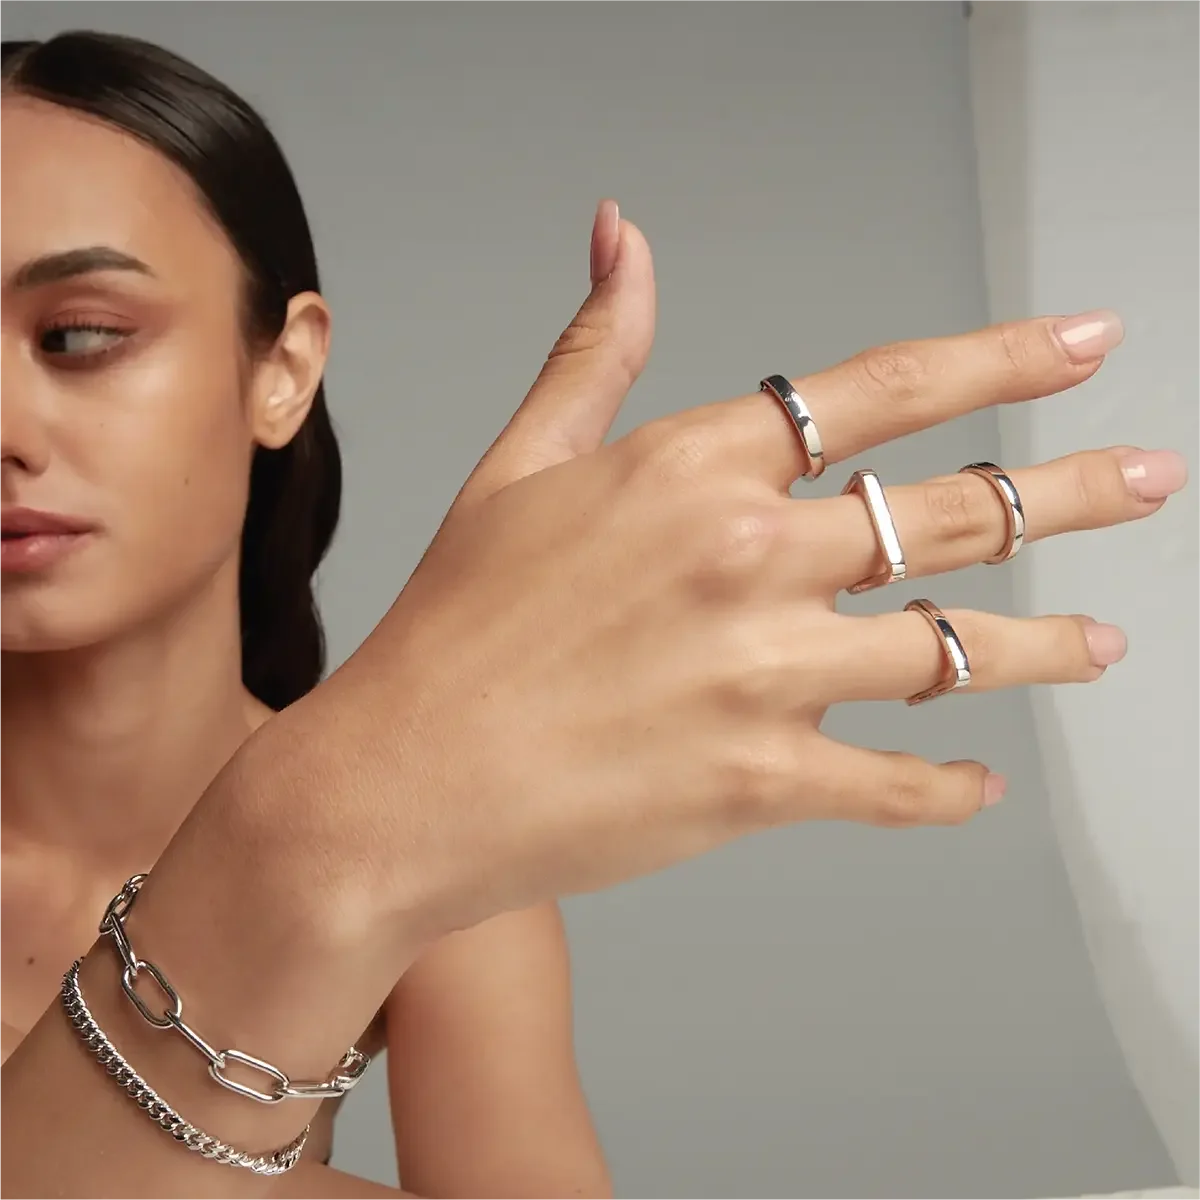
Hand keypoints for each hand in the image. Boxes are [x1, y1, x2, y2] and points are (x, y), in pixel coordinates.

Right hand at [324, 203, 1183, 934]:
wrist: (402, 779)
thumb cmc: (454, 627)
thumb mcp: (518, 465)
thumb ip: (596, 350)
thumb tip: (621, 238)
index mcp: (692, 468)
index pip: (881, 390)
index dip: (998, 357)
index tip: (1079, 344)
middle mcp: (747, 557)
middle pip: (954, 511)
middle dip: (1076, 488)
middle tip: (1152, 478)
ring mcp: (761, 673)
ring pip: (955, 649)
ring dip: (1047, 647)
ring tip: (1106, 646)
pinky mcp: (759, 782)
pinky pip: (894, 784)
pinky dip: (945, 788)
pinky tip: (975, 781)